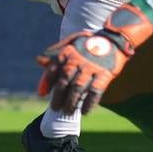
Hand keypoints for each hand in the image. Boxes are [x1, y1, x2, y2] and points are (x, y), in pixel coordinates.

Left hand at [36, 4, 152, 112]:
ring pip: (78, 88)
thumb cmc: (89, 42)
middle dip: (58, 96)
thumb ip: (55, 52)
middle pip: (64, 81)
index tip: (42, 94)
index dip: (46, 82)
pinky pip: (95, 91)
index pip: (53, 69)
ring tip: (67, 111)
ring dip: (71, 102)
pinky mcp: (105, 74)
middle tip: (54, 107)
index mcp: (69, 52)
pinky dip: (89, 102)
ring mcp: (92, 68)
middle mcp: (78, 60)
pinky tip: (85, 111)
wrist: (114, 39)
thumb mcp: (71, 42)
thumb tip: (38, 61)